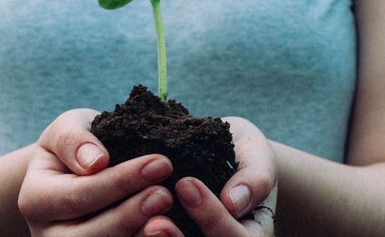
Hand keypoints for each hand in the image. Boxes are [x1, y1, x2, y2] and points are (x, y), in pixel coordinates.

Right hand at [18, 108, 175, 236]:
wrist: (76, 170)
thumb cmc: (75, 145)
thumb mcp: (68, 128)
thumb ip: (73, 139)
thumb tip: (95, 161)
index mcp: (35, 199)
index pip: (78, 196)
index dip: (120, 182)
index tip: (160, 163)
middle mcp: (48, 234)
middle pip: (89, 236)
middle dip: (130, 216)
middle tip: (166, 195)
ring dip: (138, 236)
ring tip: (168, 215)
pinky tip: (167, 230)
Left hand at [140, 117, 276, 236]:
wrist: (223, 156)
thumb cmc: (243, 155)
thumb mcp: (257, 156)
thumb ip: (255, 177)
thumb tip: (233, 203)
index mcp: (253, 235)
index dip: (212, 218)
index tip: (186, 184)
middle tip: (155, 224)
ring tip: (143, 228)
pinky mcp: (170, 236)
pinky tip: (127, 227)